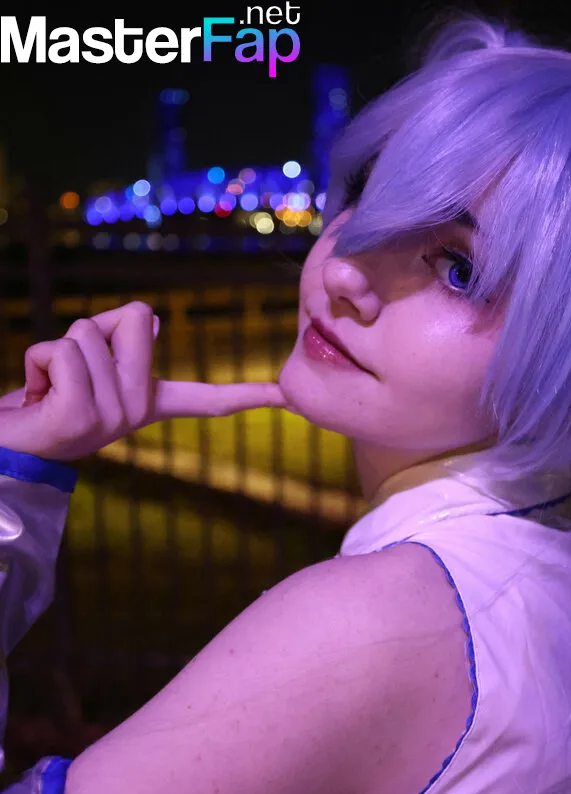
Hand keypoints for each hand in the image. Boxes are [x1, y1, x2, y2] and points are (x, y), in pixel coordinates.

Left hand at [0, 302, 292, 460]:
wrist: (1, 448)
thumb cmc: (36, 399)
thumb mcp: (82, 362)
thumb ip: (116, 340)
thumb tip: (152, 320)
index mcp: (144, 405)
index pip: (205, 398)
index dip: (248, 394)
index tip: (289, 398)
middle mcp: (136, 415)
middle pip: (139, 317)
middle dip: (93, 326)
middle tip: (66, 371)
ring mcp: (114, 420)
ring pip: (89, 332)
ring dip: (54, 348)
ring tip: (44, 388)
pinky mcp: (84, 418)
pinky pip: (63, 352)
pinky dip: (36, 360)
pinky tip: (33, 396)